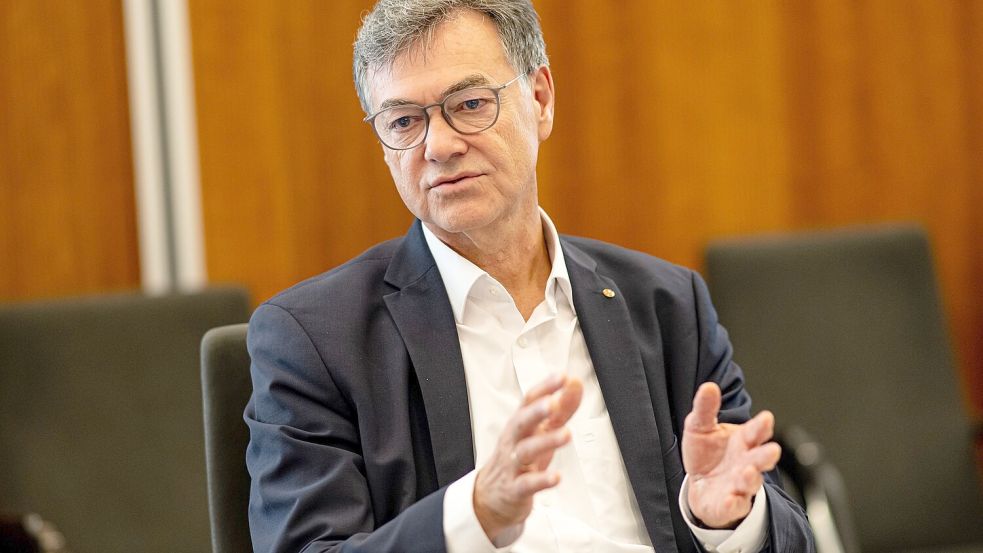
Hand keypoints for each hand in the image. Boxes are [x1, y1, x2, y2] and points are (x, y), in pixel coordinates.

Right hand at [473, 373, 582, 541]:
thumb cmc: (518, 457)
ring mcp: (513, 465)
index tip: (562, 377)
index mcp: (520, 423)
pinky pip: (527, 484)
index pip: (529, 401)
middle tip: (553, 402)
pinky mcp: (515, 489)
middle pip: (521, 422)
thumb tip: (576, 384)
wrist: (490, 497)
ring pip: (525, 450)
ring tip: (566, 434)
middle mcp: (514, 440)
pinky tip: (556, 477)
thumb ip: (562, 408)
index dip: (545, 388)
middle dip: (536, 411)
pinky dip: (541, 480)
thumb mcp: (540, 431)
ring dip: (546, 441)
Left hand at [682, 382, 780, 528]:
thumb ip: (706, 408)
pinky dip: (734, 504)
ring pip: (751, 482)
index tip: (766, 418)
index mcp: (743, 441)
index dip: (761, 426)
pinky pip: (735, 505)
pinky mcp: (730, 504)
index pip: (755, 432)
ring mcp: (740, 484)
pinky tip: (732, 500)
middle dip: (766, 455)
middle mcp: (746, 462)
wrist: (701, 483)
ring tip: (748, 472)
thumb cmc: (706, 452)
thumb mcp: (700, 426)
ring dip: (751, 478)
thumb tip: (709, 386)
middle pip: (760, 458)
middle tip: (773, 450)